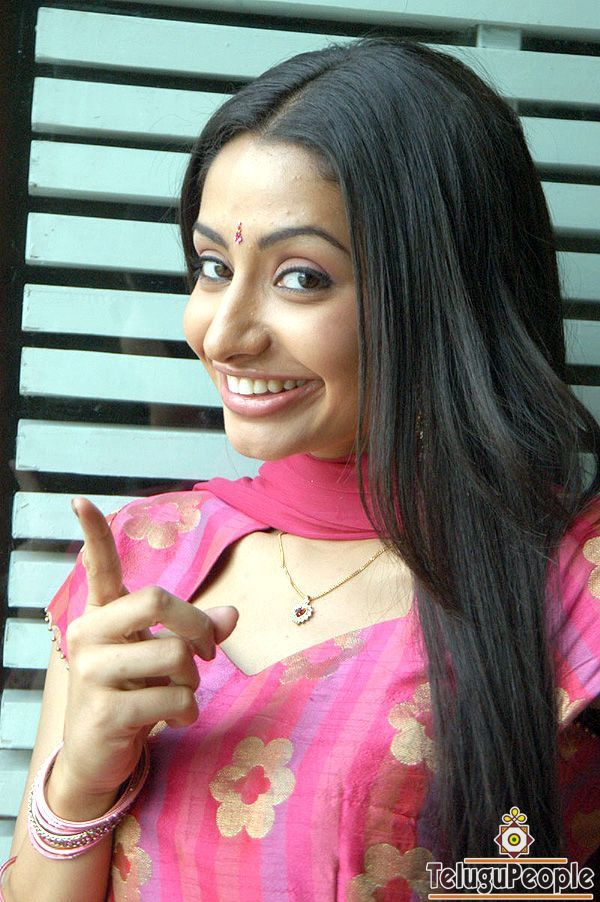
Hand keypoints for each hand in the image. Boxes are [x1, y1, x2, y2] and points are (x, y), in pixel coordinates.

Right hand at [54, 497, 237, 797]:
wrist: (97, 757)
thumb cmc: (133, 693)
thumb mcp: (162, 657)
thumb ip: (196, 631)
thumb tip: (233, 613)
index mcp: (101, 616)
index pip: (98, 568)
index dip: (94, 535)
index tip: (80, 500)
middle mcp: (88, 636)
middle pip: (157, 600)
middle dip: (197, 625)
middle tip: (208, 651)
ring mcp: (92, 674)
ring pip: (175, 655)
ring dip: (193, 679)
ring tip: (180, 693)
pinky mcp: (104, 713)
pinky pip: (175, 699)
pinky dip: (189, 710)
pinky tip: (175, 719)